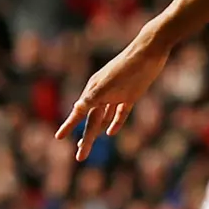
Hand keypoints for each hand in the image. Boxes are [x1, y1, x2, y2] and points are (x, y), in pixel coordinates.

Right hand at [54, 37, 171, 160]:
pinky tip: (111, 132)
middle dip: (86, 139)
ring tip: (87, 145)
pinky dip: (115, 122)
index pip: (79, 113)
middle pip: (92, 121)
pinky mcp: (131, 94)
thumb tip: (75, 108)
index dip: (69, 126)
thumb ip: (93, 97)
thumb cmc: (128, 67)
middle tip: (80, 157)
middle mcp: (103, 94)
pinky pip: (120, 112)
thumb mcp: (110, 83)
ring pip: (104, 118)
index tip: (58, 138)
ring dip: (97, 131)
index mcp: (94, 91)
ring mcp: (117, 94)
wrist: (150, 51)